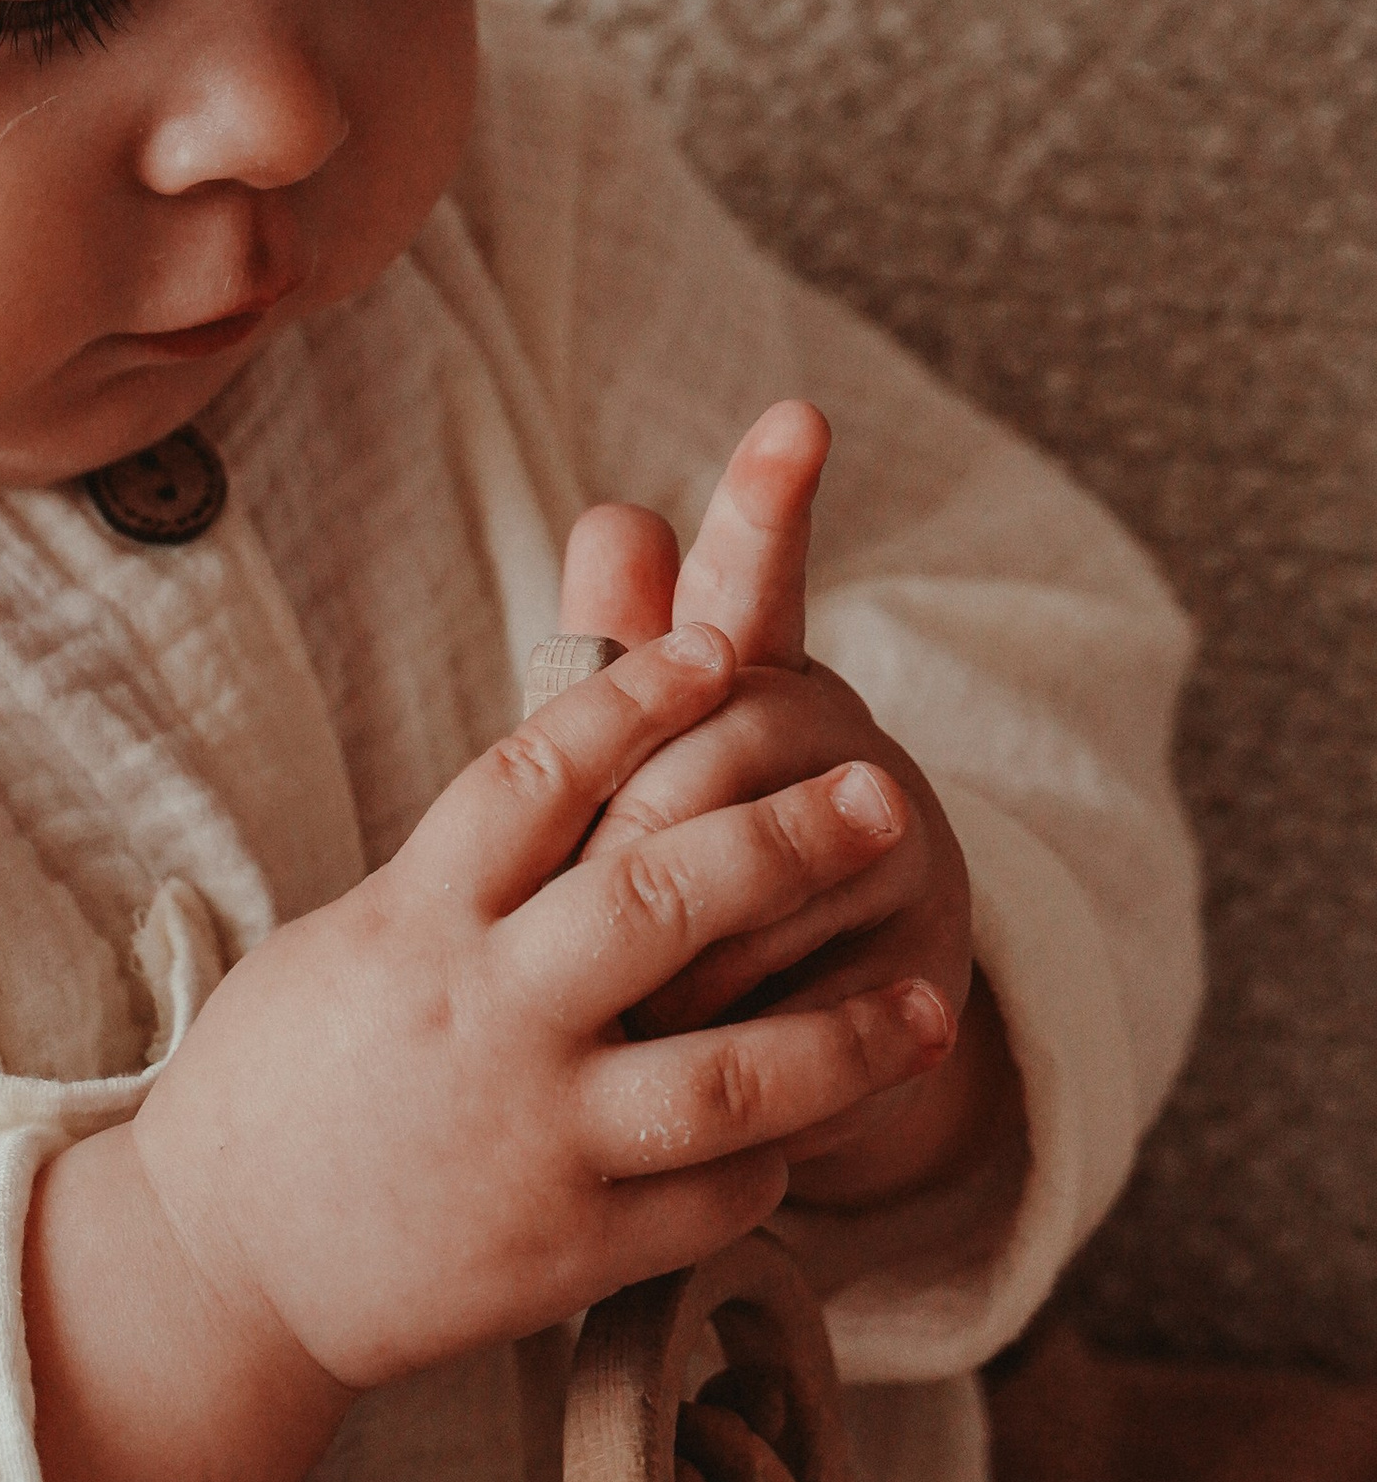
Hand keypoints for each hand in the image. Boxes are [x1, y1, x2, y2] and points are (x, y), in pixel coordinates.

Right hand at [124, 624, 952, 1400]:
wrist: (220, 1267)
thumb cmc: (284, 1078)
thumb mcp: (350, 936)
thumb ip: (466, 857)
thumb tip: (575, 743)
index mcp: (412, 924)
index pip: (536, 778)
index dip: (632, 700)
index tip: (719, 644)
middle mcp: (480, 1021)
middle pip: (657, 902)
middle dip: (784, 842)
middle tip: (885, 796)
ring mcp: (531, 1140)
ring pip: (726, 1076)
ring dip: (845, 1038)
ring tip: (933, 1005)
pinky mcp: (566, 1252)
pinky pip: (712, 1197)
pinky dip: (777, 1155)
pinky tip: (823, 1124)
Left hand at [559, 403, 1017, 1209]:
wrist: (763, 1065)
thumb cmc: (659, 888)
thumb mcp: (620, 780)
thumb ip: (615, 658)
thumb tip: (612, 519)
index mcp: (758, 686)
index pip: (756, 581)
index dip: (770, 504)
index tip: (795, 416)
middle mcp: (844, 748)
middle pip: (720, 750)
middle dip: (633, 838)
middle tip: (566, 911)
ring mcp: (898, 861)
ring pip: (759, 876)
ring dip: (670, 948)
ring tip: (613, 998)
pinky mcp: (915, 980)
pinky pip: (802, 993)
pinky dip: (731, 1033)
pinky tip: (691, 1058)